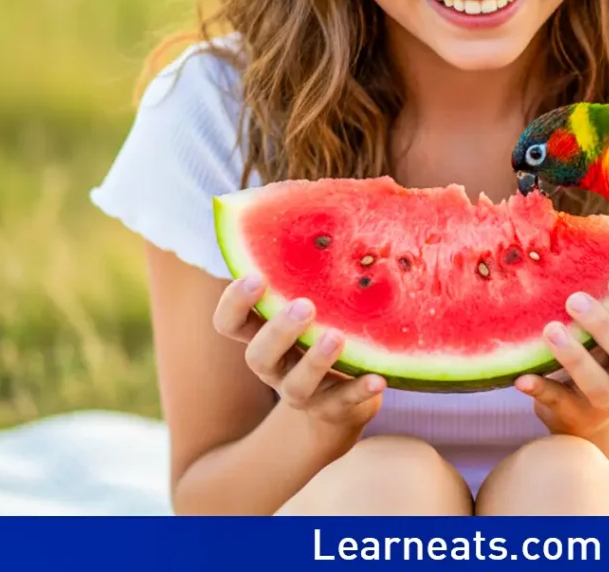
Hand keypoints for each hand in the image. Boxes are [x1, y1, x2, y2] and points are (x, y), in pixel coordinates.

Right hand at [213, 274, 384, 447]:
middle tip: (304, 305)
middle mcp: (275, 365)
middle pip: (257, 355)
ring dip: (315, 361)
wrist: (338, 405)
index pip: (229, 323)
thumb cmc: (321, 330)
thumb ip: (309, 266)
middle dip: (278, 330)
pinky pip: (343, 403)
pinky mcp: (332, 410)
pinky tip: (379, 377)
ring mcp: (300, 392)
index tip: (256, 277)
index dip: (235, 302)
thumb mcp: (312, 300)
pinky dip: (360, 391)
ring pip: (296, 386)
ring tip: (336, 336)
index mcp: (262, 333)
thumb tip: (329, 197)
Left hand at [515, 274, 608, 438]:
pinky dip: (540, 389)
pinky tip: (521, 378)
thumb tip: (585, 248)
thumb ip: (608, 303)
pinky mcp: (574, 415)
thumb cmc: (598, 355)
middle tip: (575, 300)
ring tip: (550, 330)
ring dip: (575, 357)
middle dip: (605, 326)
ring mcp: (606, 401)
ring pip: (599, 385)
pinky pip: (558, 403)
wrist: (584, 413)